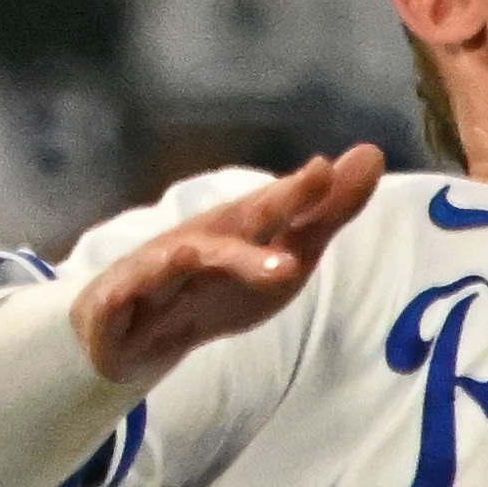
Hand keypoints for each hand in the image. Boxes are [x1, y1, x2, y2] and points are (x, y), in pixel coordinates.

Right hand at [70, 145, 381, 386]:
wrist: (135, 334)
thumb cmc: (217, 283)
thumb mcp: (281, 252)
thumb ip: (325, 211)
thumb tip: (373, 153)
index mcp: (235, 231)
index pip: (272, 211)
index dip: (297, 195)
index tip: (327, 170)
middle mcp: (193, 243)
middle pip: (228, 231)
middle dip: (261, 216)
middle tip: (302, 203)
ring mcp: (150, 275)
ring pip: (169, 267)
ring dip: (184, 260)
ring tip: (196, 252)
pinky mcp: (114, 311)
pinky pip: (117, 305)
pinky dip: (122, 297)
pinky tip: (125, 291)